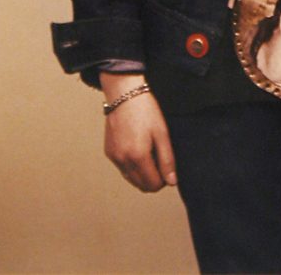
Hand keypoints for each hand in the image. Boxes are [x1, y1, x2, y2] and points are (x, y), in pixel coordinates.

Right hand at [100, 73, 176, 191]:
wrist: (125, 94)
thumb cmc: (146, 111)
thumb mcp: (162, 133)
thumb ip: (167, 160)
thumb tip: (172, 181)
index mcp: (138, 157)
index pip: (152, 185)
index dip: (164, 180)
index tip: (167, 166)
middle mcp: (123, 160)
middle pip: (141, 185)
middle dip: (153, 178)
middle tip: (160, 160)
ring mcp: (114, 157)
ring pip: (131, 179)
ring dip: (142, 174)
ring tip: (150, 152)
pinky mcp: (109, 152)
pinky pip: (122, 169)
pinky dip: (132, 166)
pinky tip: (138, 148)